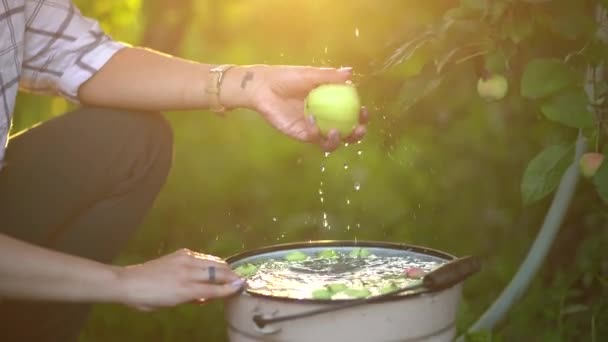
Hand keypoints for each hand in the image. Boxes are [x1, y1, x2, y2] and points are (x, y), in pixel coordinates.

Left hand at [116, 249, 244, 310]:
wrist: (129, 282)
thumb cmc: (148, 300)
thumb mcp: (172, 304)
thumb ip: (193, 298)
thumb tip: (207, 295)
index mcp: (186, 289)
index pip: (215, 289)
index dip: (230, 289)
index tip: (242, 287)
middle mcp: (188, 272)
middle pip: (218, 272)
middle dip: (231, 276)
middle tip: (240, 280)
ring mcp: (185, 259)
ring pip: (212, 261)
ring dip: (223, 267)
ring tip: (230, 272)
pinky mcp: (181, 253)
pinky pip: (202, 257)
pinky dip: (210, 262)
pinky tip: (211, 266)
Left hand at [247, 66, 368, 151]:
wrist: (263, 86)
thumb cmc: (286, 77)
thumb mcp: (310, 74)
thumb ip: (329, 76)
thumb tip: (350, 73)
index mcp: (330, 104)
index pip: (351, 113)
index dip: (361, 116)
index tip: (364, 112)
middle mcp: (324, 118)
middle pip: (345, 132)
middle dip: (355, 135)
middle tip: (359, 129)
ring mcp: (312, 128)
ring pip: (329, 142)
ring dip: (336, 140)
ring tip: (335, 131)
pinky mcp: (300, 134)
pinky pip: (312, 138)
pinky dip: (314, 131)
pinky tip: (311, 119)